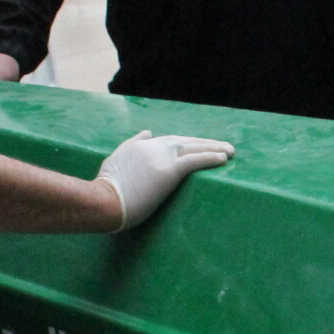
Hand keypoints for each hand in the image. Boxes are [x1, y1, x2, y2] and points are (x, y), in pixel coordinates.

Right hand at [96, 131, 233, 229]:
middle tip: (224, 145)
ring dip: (215, 148)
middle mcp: (153, 146)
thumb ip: (132, 144)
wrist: (103, 200)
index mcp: (141, 145)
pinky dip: (211, 157)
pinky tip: (224, 159)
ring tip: (231, 151)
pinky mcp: (168, 171)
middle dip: (206, 142)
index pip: (170, 140)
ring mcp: (161, 157)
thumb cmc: (106, 188)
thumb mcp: (116, 159)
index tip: (199, 144)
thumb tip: (146, 132)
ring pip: (194, 147)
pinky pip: (195, 160)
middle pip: (186, 141)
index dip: (187, 143)